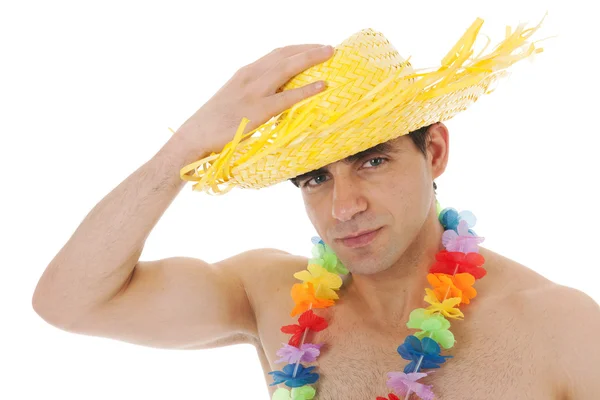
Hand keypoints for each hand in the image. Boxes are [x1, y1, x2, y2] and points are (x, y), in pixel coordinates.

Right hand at [171, 44, 333, 157]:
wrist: (194, 137)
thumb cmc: (214, 123)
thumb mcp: (234, 99)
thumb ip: (254, 94)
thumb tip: (275, 97)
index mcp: (245, 73)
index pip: (276, 54)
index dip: (297, 49)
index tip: (314, 49)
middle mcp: (250, 76)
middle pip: (284, 55)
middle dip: (309, 49)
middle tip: (330, 48)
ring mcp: (253, 92)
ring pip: (287, 68)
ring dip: (311, 59)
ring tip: (330, 55)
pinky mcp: (257, 111)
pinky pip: (287, 97)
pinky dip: (307, 90)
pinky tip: (322, 85)